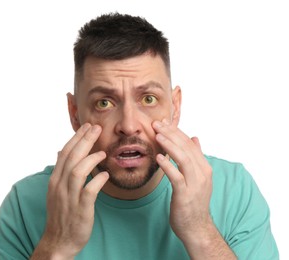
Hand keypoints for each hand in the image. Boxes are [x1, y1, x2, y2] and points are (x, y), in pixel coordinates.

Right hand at [32, 123, 108, 258]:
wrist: (59, 241)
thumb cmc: (62, 213)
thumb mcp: (56, 190)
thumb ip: (61, 171)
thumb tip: (60, 152)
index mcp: (55, 180)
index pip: (65, 153)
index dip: (76, 138)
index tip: (86, 126)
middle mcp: (60, 186)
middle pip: (71, 158)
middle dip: (84, 141)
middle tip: (96, 128)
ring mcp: (69, 198)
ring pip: (78, 171)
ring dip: (91, 159)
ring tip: (103, 152)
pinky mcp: (80, 209)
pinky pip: (89, 191)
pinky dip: (97, 181)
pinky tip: (105, 175)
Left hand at [152, 118, 212, 243]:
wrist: (197, 227)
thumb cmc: (193, 201)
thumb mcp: (198, 177)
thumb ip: (196, 157)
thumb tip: (195, 138)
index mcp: (204, 167)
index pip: (190, 143)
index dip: (176, 131)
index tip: (164, 122)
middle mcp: (202, 173)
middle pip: (186, 148)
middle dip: (171, 133)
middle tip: (156, 123)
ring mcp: (195, 184)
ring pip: (183, 159)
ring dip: (169, 145)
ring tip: (157, 135)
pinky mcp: (185, 194)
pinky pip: (176, 177)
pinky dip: (168, 166)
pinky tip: (158, 157)